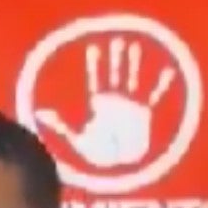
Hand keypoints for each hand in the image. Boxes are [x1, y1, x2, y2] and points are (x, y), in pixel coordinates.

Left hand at [33, 37, 177, 168]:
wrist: (119, 167)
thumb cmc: (98, 155)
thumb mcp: (76, 140)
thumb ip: (60, 126)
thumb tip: (40, 114)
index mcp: (100, 105)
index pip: (95, 79)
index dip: (94, 65)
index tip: (93, 48)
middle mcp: (115, 102)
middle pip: (116, 75)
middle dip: (116, 58)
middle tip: (117, 40)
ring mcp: (131, 106)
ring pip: (134, 80)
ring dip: (135, 64)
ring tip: (136, 46)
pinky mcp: (144, 114)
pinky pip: (154, 96)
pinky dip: (161, 84)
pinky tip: (168, 71)